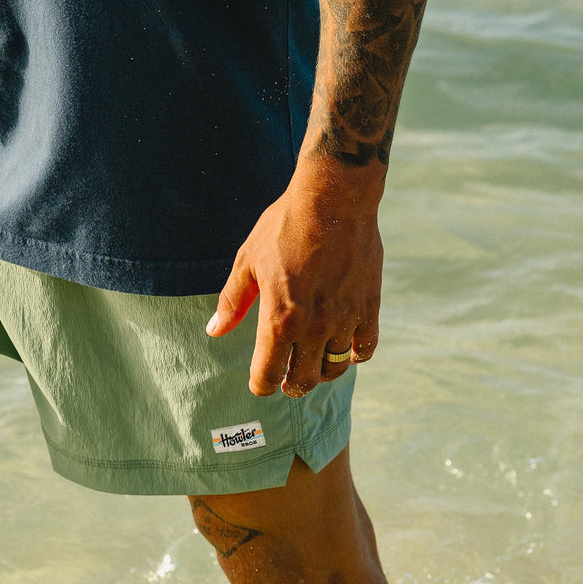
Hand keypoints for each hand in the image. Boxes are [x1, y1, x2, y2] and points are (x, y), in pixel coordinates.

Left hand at [206, 173, 383, 397]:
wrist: (334, 197)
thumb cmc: (284, 227)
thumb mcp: (247, 262)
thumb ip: (232, 302)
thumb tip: (214, 331)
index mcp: (279, 320)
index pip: (268, 375)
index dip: (261, 385)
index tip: (260, 384)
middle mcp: (313, 327)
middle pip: (303, 380)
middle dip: (291, 386)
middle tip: (286, 380)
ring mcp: (344, 318)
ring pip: (334, 368)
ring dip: (321, 372)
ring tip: (312, 364)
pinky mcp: (368, 306)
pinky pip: (364, 347)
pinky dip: (353, 355)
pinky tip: (343, 350)